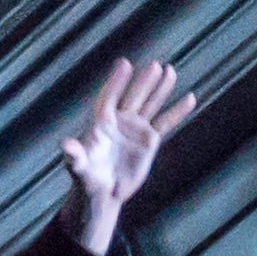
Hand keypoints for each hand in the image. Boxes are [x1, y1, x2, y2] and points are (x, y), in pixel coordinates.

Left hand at [59, 52, 197, 228]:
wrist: (104, 192)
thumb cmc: (86, 178)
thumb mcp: (78, 167)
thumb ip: (74, 155)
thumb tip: (66, 145)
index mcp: (101, 124)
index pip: (108, 97)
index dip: (116, 82)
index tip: (125, 64)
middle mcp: (119, 122)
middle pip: (133, 97)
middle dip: (144, 82)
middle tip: (156, 65)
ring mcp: (135, 130)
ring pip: (150, 105)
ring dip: (160, 89)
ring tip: (170, 70)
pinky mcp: (150, 141)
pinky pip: (166, 122)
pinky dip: (177, 111)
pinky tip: (190, 97)